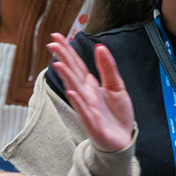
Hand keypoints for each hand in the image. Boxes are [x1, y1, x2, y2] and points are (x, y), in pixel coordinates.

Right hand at [46, 34, 134, 151]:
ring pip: (75, 89)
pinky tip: (72, 92)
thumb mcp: (116, 86)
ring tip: (59, 64)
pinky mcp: (93, 123)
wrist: (123, 139)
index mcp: (90, 85)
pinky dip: (78, 101)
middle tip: (52, 44)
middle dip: (63, 59)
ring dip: (67, 77)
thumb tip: (100, 46)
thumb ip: (108, 67)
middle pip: (73, 73)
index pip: (76, 64)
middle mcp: (85, 94)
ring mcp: (87, 108)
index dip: (67, 50)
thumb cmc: (117, 114)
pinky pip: (84, 111)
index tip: (56, 36)